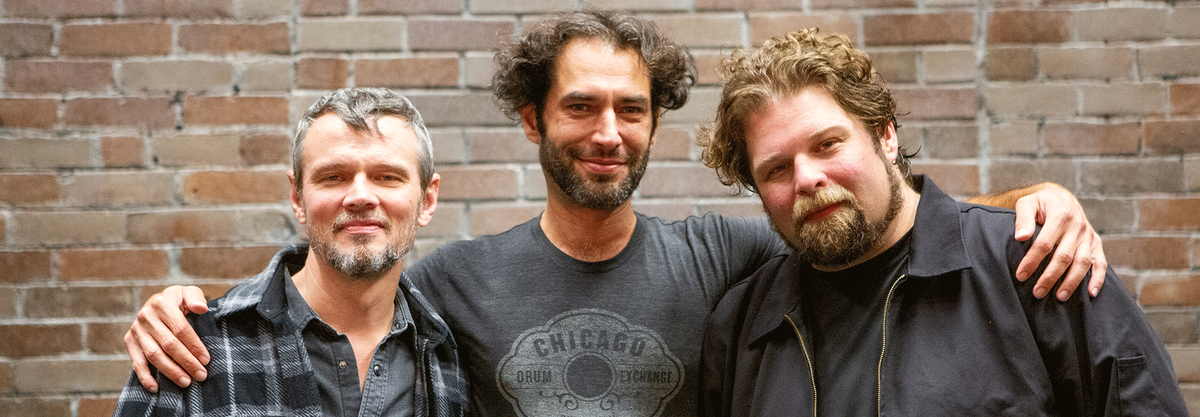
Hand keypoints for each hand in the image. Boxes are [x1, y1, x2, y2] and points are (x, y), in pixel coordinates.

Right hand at [123, 286, 210, 392]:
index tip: (206, 360)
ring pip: (154, 355)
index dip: (194, 345)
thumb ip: (196, 297)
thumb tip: (202, 308)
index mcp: (162, 304)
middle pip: (168, 344)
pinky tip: (156, 387)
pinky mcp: (129, 341)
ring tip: (186, 382)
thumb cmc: (179, 300)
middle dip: (186, 362)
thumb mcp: (188, 293)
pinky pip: (136, 362)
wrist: (159, 301)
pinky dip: (145, 376)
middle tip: (201, 375)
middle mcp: (146, 316)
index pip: (180, 329)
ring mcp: (136, 330)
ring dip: (170, 371)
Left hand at [1013, 183, 1106, 300]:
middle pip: (1064, 256)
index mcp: (1060, 215)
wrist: (1062, 197)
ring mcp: (1088, 236)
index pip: (1045, 243)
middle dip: (1050, 277)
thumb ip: (1023, 218)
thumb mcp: (1028, 203)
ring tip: (1059, 297)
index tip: (1021, 275)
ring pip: (1082, 262)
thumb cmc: (1041, 203)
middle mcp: (1077, 226)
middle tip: (1037, 293)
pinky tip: (1091, 293)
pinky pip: (1100, 262)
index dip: (1032, 261)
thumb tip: (1021, 237)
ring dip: (1072, 281)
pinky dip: (1098, 278)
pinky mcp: (1095, 243)